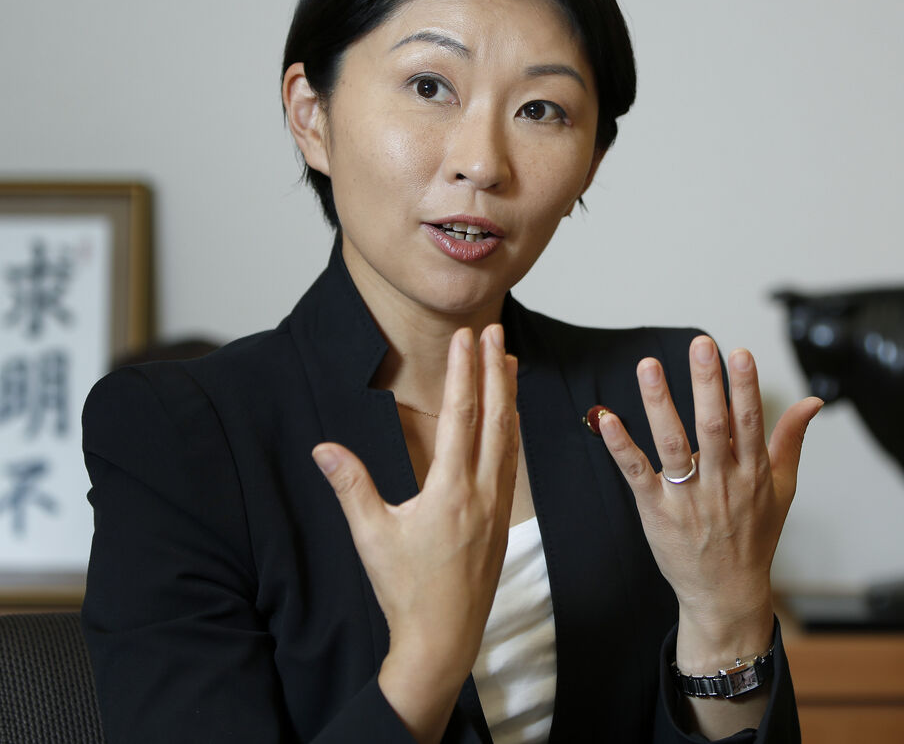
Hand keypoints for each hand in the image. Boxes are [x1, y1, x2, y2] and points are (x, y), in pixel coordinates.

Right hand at [310, 325, 517, 740]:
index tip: (467, 337)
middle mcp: (483, 494)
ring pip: (509, 439)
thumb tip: (323, 448)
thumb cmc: (405, 591)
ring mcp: (497, 507)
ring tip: (509, 361)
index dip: (465, 372)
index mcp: (451, 492)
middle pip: (495, 418)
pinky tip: (510, 418)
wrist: (442, 640)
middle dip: (495, 370)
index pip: (461, 416)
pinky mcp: (502, 522)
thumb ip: (351, 486)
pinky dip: (512, 431)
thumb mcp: (371, 536)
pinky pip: (511, 463)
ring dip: (509, 396)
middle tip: (495, 331)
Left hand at [599, 335, 821, 668]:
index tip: (739, 353)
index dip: (745, 387)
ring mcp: (687, 498)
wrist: (726, 594)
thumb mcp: (782, 489)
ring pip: (672, 445)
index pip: (749, 423)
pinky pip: (637, 474)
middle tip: (700, 344)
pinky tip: (608, 419)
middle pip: (713, 427)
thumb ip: (791, 440)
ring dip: (659, 404)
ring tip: (649, 366)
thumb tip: (813, 401)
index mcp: (752, 474)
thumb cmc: (754, 537)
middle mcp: (721, 483)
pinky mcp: (657, 511)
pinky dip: (622, 447)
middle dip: (707, 385)